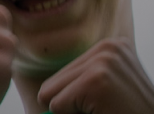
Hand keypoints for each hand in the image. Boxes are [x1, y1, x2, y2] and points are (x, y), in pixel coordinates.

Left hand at [36, 39, 153, 113]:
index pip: (64, 75)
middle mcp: (108, 46)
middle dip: (70, 106)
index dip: (75, 100)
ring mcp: (102, 61)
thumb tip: (40, 93)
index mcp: (112, 45)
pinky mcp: (95, 81)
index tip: (107, 104)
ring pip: (51, 95)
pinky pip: (56, 106)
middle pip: (53, 82)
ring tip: (106, 111)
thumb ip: (83, 80)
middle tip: (105, 110)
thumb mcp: (111, 87)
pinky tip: (105, 113)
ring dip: (73, 112)